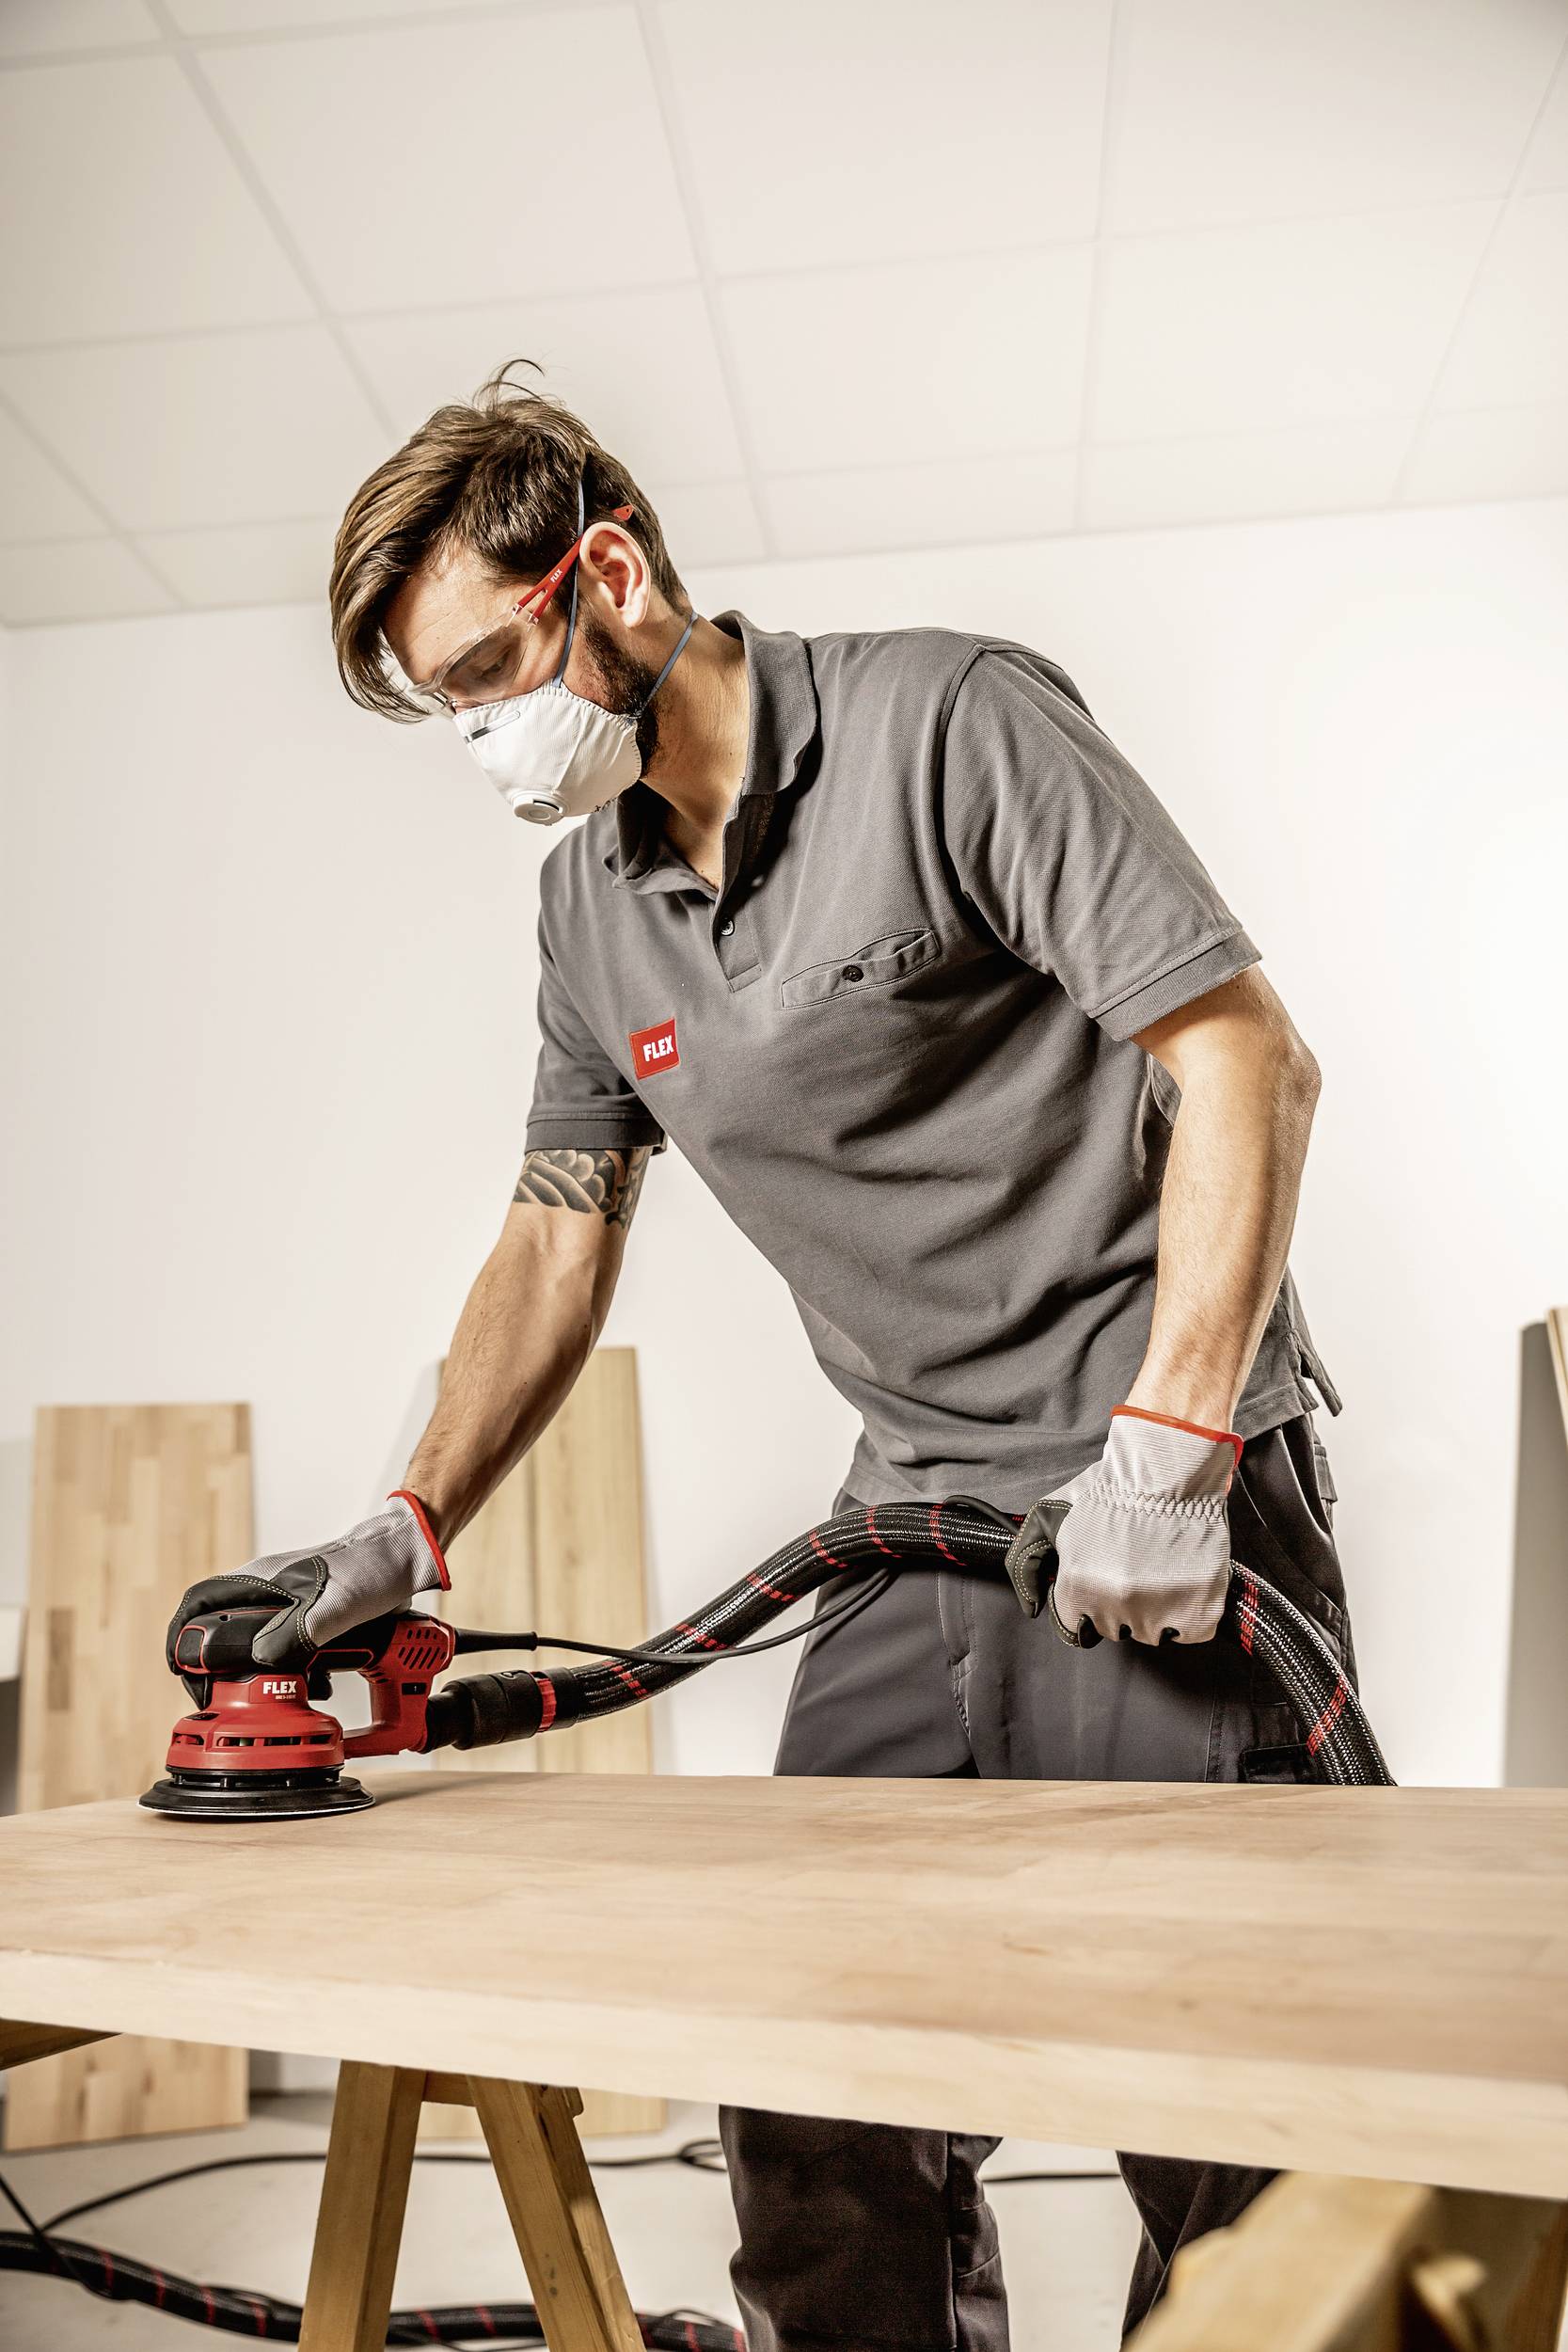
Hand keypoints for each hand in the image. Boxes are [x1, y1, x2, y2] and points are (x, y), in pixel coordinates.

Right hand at [165, 1491, 447, 1676]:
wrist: (406, 1559)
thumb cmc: (373, 1569)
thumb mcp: (338, 1605)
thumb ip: (297, 1631)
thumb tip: (260, 1658)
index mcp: (261, 1580)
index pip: (199, 1603)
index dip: (182, 1637)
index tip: (184, 1671)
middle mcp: (266, 1592)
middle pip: (220, 1631)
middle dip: (222, 1668)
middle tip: (230, 1697)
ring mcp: (286, 1605)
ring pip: (254, 1646)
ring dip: (261, 1674)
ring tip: (279, 1694)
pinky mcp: (307, 1619)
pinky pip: (285, 1650)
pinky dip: (293, 1672)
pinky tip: (316, 1685)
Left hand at [1006, 1410, 1240, 1646]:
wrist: (1168, 1467)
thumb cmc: (1110, 1488)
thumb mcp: (1048, 1515)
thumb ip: (1025, 1564)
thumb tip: (1032, 1609)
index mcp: (1079, 1587)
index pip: (1075, 1628)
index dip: (1084, 1607)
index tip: (1098, 1584)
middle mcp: (1117, 1605)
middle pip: (1114, 1630)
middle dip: (1117, 1605)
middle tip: (1130, 1567)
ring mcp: (1161, 1609)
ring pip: (1151, 1634)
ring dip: (1153, 1611)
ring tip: (1156, 1569)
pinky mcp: (1200, 1607)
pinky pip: (1189, 1633)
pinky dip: (1187, 1616)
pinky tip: (1181, 1583)